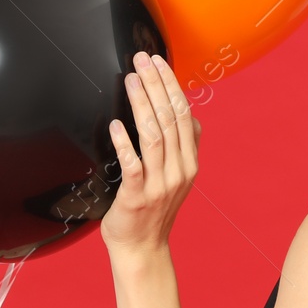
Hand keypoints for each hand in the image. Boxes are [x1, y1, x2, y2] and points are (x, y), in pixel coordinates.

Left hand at [101, 51, 201, 254]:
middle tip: (141, 60)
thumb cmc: (154, 209)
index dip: (171, 85)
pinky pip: (133, 166)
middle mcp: (179, 171)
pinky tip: (116, 124)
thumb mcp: (178, 177)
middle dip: (155, 85)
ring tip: (130, 80)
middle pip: (169, 119)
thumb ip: (186, 147)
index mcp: (189, 162)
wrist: (142, 247)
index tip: (157, 61)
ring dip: (142, 104)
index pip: (183, 114)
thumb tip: (191, 117)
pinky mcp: (137, 198)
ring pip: (153, 136)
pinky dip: (125, 143)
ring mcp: (159, 185)